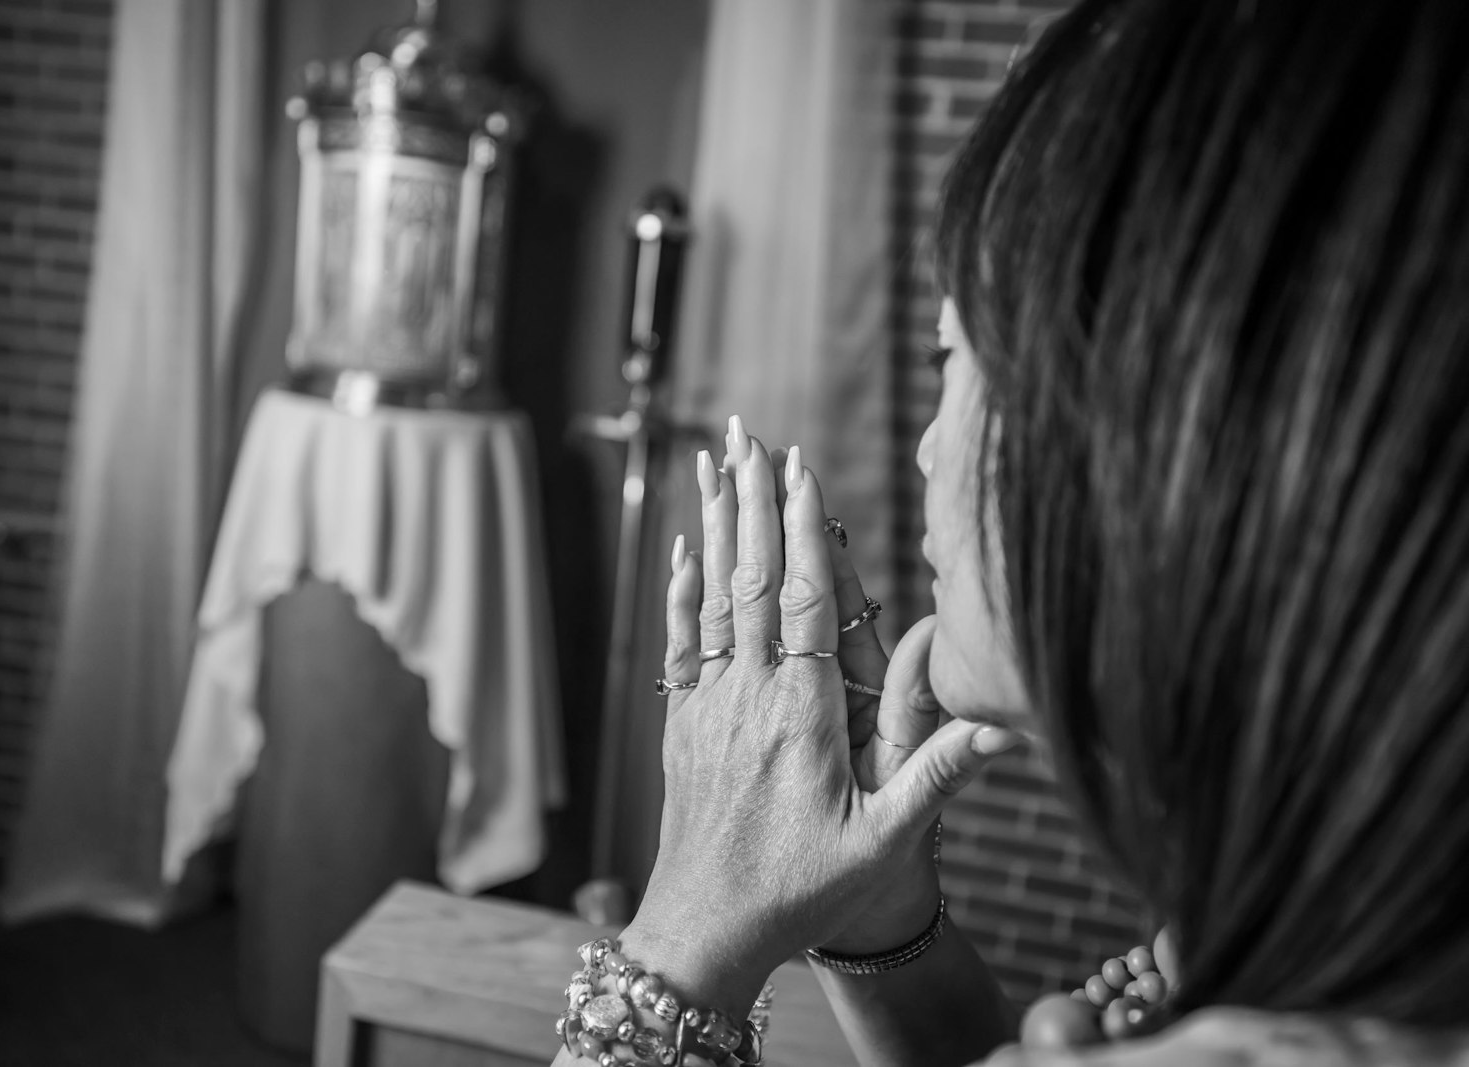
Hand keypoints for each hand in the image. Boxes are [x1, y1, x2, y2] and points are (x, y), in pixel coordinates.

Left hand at [622, 417, 1020, 1017]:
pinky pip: (682, 641)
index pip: (804, 601)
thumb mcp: (886, 842)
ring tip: (715, 463)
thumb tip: (1006, 725)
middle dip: (753, 500)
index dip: (804, 529)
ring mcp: (708, 708)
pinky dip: (682, 589)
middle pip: (751, 579)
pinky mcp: (683, 726)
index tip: (800, 465)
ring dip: (716, 526)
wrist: (705, 932)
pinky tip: (684, 548)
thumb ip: (940, 775)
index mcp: (799, 715)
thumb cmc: (803, 894)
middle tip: (746, 431)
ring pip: (712, 598)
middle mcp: (746, 698)